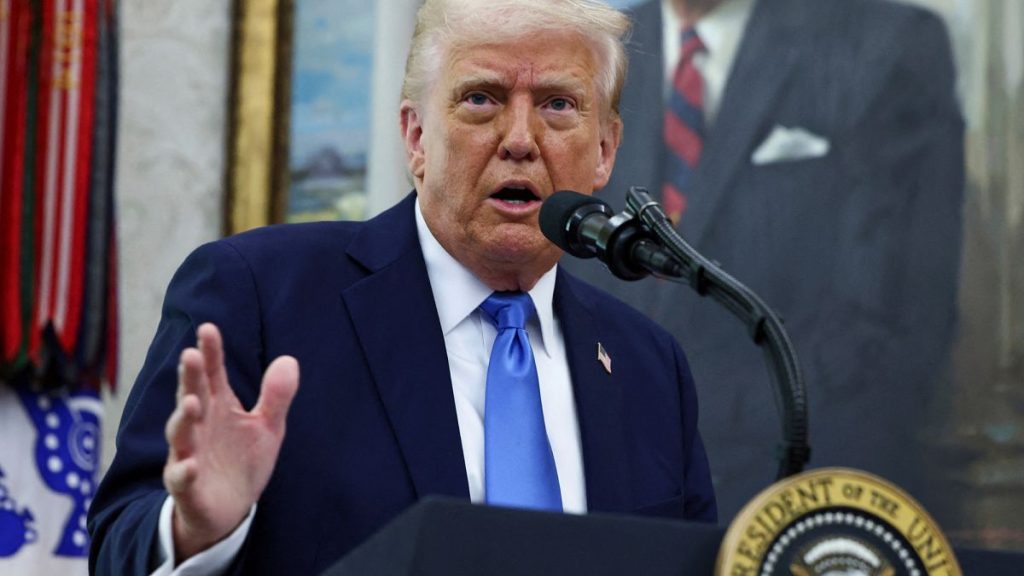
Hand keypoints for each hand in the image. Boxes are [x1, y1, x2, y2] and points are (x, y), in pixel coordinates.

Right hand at [163, 323, 298, 562]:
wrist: (229, 510)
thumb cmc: (242, 461)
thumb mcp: (267, 427)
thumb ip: (275, 396)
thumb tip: (290, 360)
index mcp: (218, 407)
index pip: (212, 375)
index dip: (210, 353)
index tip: (208, 329)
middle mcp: (199, 426)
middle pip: (192, 396)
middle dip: (190, 378)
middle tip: (190, 355)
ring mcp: (188, 455)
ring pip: (181, 434)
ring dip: (183, 418)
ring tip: (191, 403)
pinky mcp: (186, 486)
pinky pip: (181, 478)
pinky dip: (183, 471)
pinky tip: (189, 465)